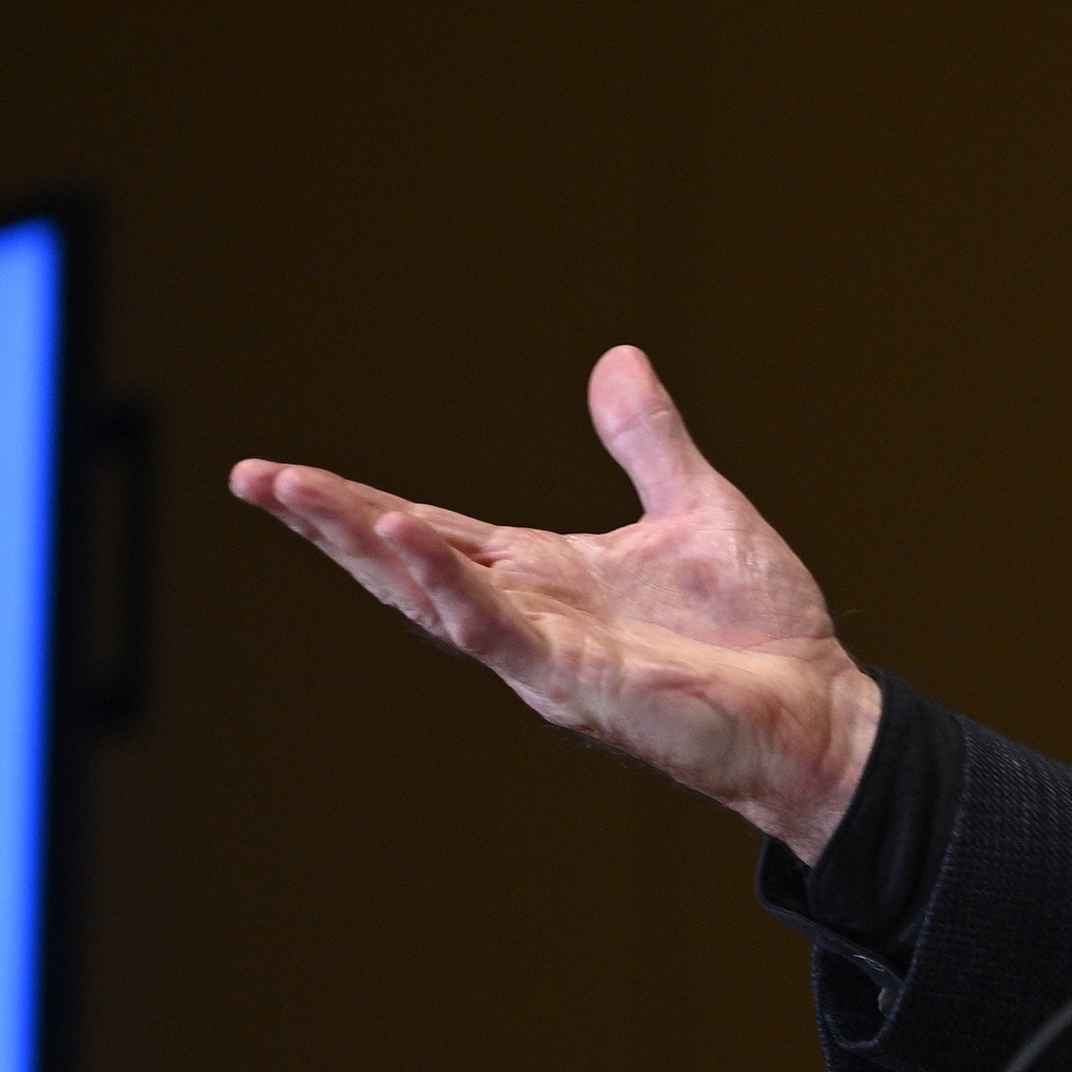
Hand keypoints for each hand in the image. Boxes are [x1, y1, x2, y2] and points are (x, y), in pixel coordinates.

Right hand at [230, 347, 885, 857]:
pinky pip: (497, 629)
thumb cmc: (760, 633)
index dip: (354, 503)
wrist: (820, 712)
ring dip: (362, 544)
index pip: (427, 530)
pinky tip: (404, 539)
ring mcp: (544, 654)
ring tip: (297, 493)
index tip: (278, 473)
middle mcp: (527, 617)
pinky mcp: (578, 682)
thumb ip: (647, 442)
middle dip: (326, 521)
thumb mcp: (697, 508)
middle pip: (402, 561)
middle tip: (250, 479)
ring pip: (428, 594)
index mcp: (543, 575)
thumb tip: (617, 360)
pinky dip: (448, 585)